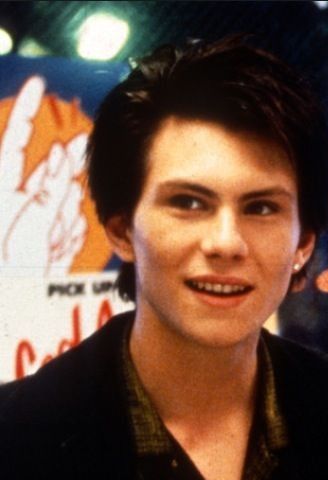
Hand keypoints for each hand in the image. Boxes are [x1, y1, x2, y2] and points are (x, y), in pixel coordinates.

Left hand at [0, 76, 87, 275]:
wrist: (9, 311)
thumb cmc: (13, 267)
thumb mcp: (29, 227)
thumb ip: (48, 192)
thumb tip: (60, 154)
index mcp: (4, 193)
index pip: (15, 142)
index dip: (29, 111)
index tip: (40, 85)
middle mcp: (19, 204)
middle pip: (48, 171)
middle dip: (66, 162)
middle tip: (84, 145)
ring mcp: (35, 224)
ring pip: (64, 204)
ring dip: (67, 214)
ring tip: (54, 237)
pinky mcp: (48, 245)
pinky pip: (67, 232)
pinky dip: (68, 237)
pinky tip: (58, 251)